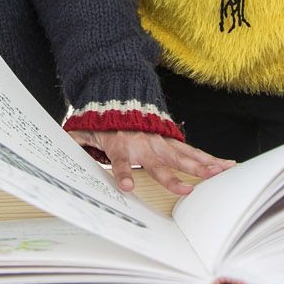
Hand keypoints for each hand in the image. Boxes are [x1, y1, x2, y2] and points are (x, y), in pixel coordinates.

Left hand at [70, 130, 234, 196]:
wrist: (122, 94)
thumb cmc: (105, 120)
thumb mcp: (86, 129)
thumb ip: (74, 138)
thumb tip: (56, 143)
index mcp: (122, 145)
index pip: (121, 162)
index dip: (122, 172)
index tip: (126, 186)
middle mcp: (145, 146)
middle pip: (160, 163)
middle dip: (172, 177)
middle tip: (185, 189)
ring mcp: (162, 143)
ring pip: (184, 157)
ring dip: (202, 167)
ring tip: (220, 176)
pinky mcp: (172, 141)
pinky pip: (193, 152)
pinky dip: (210, 159)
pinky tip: (228, 165)